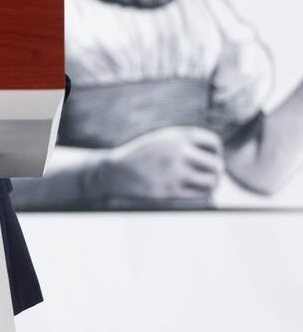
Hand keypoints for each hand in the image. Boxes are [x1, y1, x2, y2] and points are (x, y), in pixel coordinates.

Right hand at [96, 126, 223, 201]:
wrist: (115, 172)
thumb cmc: (142, 156)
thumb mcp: (162, 139)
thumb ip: (186, 142)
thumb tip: (217, 155)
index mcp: (177, 136)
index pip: (213, 143)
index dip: (216, 152)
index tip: (210, 158)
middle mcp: (178, 152)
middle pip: (216, 164)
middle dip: (216, 171)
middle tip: (211, 175)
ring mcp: (174, 172)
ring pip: (211, 181)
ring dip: (212, 185)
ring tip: (207, 185)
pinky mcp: (170, 190)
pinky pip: (199, 196)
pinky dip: (202, 196)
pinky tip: (197, 194)